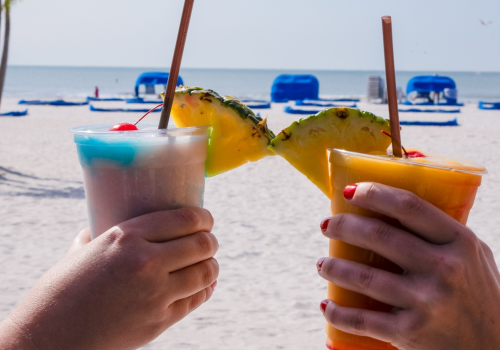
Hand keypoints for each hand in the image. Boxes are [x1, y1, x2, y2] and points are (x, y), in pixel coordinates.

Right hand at [0, 207, 218, 349]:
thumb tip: (99, 226)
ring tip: (208, 262)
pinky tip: (205, 284)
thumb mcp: (81, 252)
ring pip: (205, 272)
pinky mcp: (160, 321)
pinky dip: (206, 288)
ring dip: (212, 264)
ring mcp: (156, 294)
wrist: (50, 338)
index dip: (204, 218)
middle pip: (201, 244)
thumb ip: (98, 235)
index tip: (206, 219)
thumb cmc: (60, 291)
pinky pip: (196, 299)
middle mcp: (146, 262)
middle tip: (208, 240)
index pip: (185, 219)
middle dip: (210, 240)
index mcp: (127, 237)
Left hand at [317, 183, 499, 349]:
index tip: (350, 191)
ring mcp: (427, 302)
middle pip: (379, 236)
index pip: (409, 206)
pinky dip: (337, 312)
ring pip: (363, 277)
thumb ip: (441, 233)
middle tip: (327, 226)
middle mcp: (444, 268)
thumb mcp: (472, 256)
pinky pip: (362, 320)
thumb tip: (394, 205)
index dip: (374, 193)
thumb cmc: (477, 295)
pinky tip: (327, 305)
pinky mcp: (411, 332)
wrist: (493, 349)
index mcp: (459, 242)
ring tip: (323, 264)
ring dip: (333, 267)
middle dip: (343, 227)